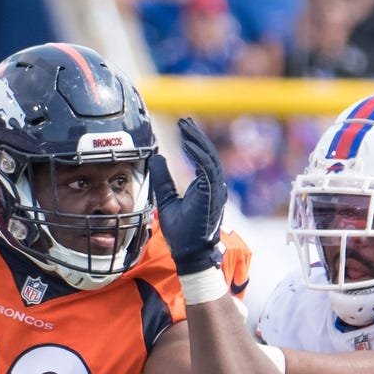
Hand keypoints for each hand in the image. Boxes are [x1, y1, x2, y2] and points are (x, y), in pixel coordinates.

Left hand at [148, 117, 227, 274]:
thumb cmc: (181, 232)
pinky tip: (187, 142)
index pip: (202, 158)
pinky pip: (207, 168)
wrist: (188, 253)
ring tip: (185, 127)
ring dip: (197, 140)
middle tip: (184, 121)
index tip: (183, 127)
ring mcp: (215, 190)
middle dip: (196, 135)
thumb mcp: (167, 199)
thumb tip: (158, 158)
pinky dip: (198, 153)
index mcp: (204, 187)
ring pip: (210, 157)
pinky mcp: (212, 194)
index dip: (193, 141)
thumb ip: (163, 180)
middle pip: (208, 153)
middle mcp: (213, 186)